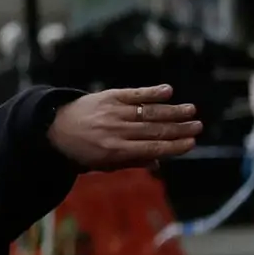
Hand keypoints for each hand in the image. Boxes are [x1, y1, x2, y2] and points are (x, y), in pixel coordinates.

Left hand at [46, 85, 203, 170]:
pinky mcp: (108, 96)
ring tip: (191, 110)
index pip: (152, 148)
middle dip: (179, 128)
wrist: (55, 127)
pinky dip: (151, 92)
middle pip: (154, 130)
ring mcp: (113, 112)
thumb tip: (159, 161)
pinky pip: (133, 94)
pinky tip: (168, 91)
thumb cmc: (83, 150)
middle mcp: (116, 131)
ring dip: (172, 111)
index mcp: (116, 151)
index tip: (192, 143)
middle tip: (198, 126)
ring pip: (148, 112)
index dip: (174, 146)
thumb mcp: (104, 164)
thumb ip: (132, 161)